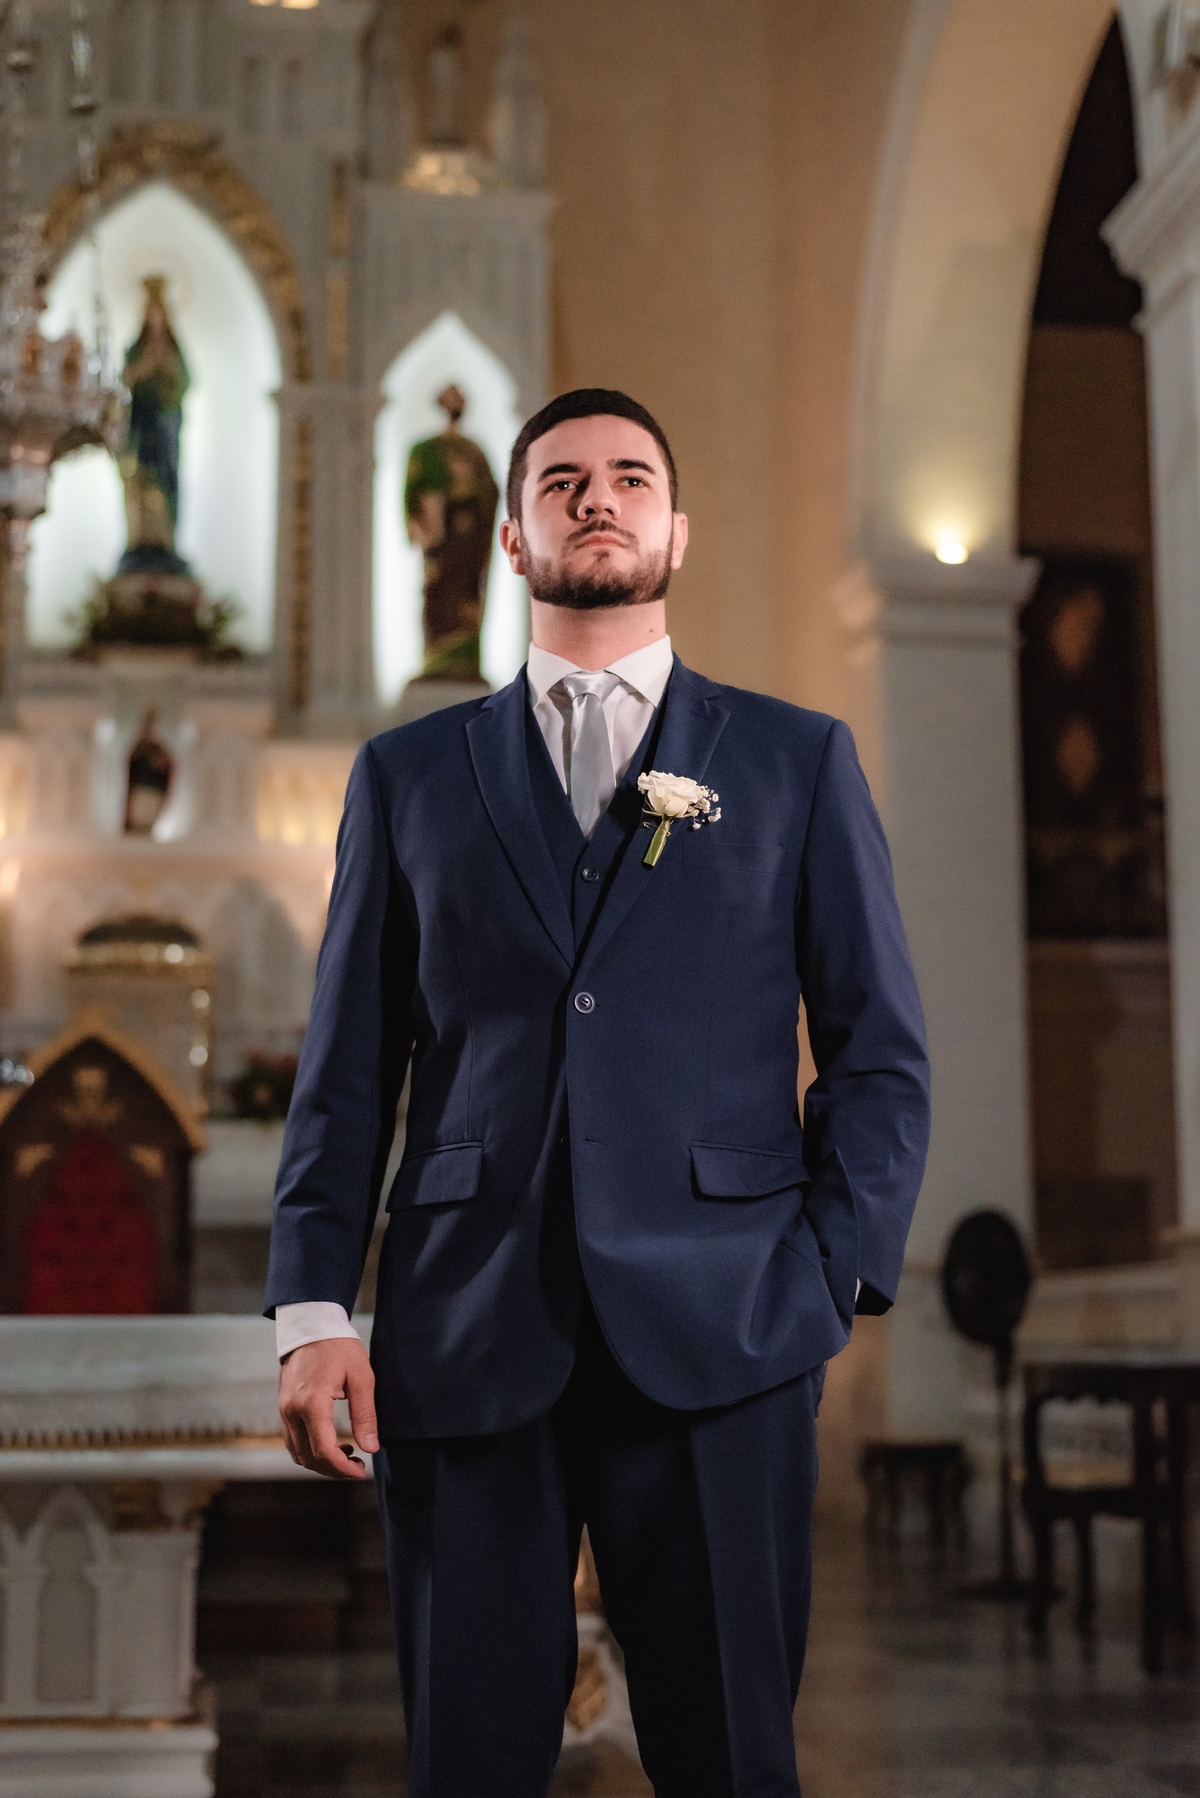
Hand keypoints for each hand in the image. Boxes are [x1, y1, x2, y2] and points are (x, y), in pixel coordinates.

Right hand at [279, 1337, 378, 1479]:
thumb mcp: (361, 1377)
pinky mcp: (283, 1408)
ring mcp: (284, 1410)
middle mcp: (291, 1411)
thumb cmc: (339, 1347)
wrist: (311, 1325)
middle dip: (334, 1470)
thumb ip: (365, 1414)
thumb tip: (371, 1448)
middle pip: (309, 1458)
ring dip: (322, 1463)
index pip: (323, 1451)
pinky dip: (311, 1451)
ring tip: (348, 1454)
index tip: (361, 1471)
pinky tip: (332, 1443)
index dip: (342, 1469)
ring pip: (298, 1454)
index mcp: (312, 1403)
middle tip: (358, 1466)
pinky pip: (293, 1441)